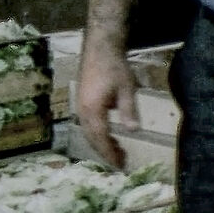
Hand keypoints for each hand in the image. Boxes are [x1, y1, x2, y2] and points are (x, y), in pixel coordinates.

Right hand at [73, 46, 134, 168]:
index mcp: (92, 109)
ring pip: (88, 133)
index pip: (100, 138)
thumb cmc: (114, 67)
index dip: (109, 153)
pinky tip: (109, 135)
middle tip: (121, 162)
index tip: (120, 164)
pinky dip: (97, 134)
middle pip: (92, 139)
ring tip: (118, 151)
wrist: (100, 48)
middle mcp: (82, 111)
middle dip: (106, 152)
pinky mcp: (82, 102)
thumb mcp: (126, 88)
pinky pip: (87, 125)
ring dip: (101, 144)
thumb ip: (128, 110)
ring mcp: (80, 106)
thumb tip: (134, 130)